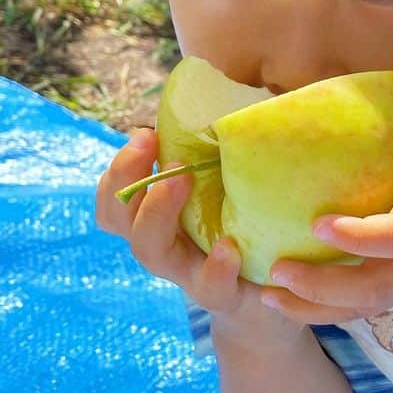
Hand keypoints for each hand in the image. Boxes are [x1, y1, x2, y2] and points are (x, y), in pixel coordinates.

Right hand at [94, 129, 328, 343]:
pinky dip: (214, 268)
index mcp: (162, 217)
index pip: (115, 196)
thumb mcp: (235, 188)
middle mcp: (167, 244)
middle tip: (151, 144)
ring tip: (178, 182)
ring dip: (156, 213)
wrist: (277, 300)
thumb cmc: (253, 231)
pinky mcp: (223, 296)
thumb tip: (246, 92)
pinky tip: (229, 248)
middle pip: (119, 219)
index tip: (144, 134)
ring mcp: (189, 272)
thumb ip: (227, 153)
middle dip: (127, 177)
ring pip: (149, 250)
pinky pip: (209, 287)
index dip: (119, 168)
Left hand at [261, 51, 392, 324]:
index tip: (319, 222)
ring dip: (315, 307)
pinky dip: (322, 311)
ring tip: (266, 295)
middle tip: (277, 267)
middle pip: (378, 289)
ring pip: (366, 308)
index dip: (363, 236)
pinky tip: (282, 301)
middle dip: (325, 286)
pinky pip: (362, 309)